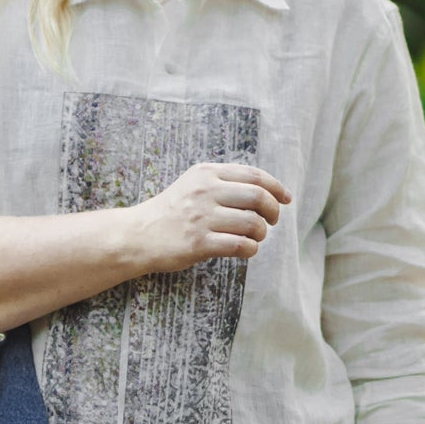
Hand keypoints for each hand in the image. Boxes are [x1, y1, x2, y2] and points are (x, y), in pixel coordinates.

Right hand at [130, 162, 290, 271]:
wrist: (139, 235)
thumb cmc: (172, 212)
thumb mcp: (193, 184)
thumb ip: (224, 182)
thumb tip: (266, 190)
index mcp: (205, 173)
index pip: (254, 175)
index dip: (276, 187)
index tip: (286, 199)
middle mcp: (204, 192)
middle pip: (258, 197)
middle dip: (272, 211)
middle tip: (271, 221)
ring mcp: (201, 218)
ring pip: (252, 223)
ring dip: (261, 233)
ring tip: (254, 237)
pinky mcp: (198, 243)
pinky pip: (240, 245)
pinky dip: (250, 249)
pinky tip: (246, 250)